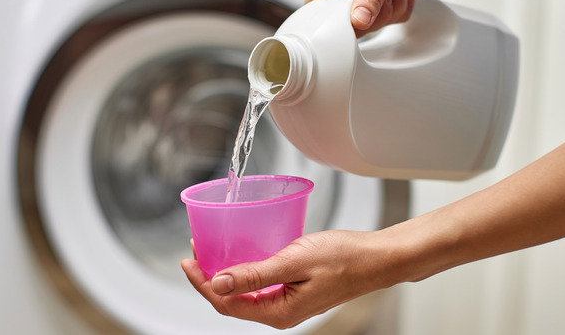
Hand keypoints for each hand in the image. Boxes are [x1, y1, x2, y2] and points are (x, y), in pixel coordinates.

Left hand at [181, 230, 391, 329]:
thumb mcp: (293, 261)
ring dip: (226, 274)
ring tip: (212, 251)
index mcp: (278, 312)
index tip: (187, 260)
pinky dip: (245, 271)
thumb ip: (254, 274)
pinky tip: (242, 255)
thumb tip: (216, 284)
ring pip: (245, 293)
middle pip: (232, 301)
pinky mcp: (294, 292)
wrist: (377, 259)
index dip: (202, 283)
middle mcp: (281, 313)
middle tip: (195, 251)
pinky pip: (261, 286)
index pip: (225, 303)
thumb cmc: (344, 258)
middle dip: (209, 278)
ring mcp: (288, 303)